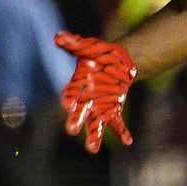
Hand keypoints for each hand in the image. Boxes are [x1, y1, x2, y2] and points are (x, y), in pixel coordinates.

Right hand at [55, 31, 136, 153]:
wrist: (117, 61)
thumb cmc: (98, 54)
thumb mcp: (88, 46)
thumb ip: (74, 43)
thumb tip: (59, 36)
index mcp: (77, 86)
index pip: (70, 94)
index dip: (68, 99)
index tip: (67, 105)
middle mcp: (86, 100)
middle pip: (80, 112)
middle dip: (76, 121)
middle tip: (72, 130)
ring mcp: (99, 107)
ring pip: (95, 124)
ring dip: (94, 137)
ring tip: (92, 149)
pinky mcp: (113, 110)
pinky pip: (117, 123)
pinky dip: (122, 132)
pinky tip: (127, 141)